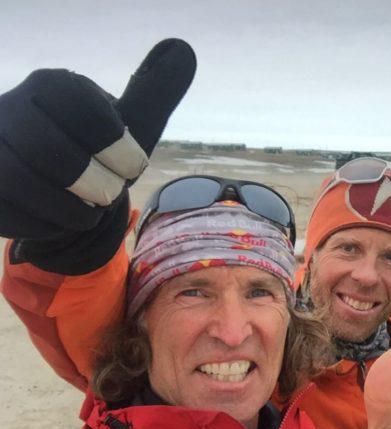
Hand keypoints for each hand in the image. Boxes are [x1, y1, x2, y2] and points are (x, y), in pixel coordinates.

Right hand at [0, 38, 195, 273]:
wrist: (62, 188)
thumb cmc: (102, 152)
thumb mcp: (133, 121)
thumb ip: (157, 90)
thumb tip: (182, 49)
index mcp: (53, 86)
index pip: (80, 106)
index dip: (117, 146)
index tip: (135, 165)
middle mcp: (13, 109)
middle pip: (49, 150)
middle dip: (96, 183)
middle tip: (112, 194)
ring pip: (20, 182)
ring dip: (72, 209)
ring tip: (91, 211)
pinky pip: (9, 211)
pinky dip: (49, 226)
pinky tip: (65, 219)